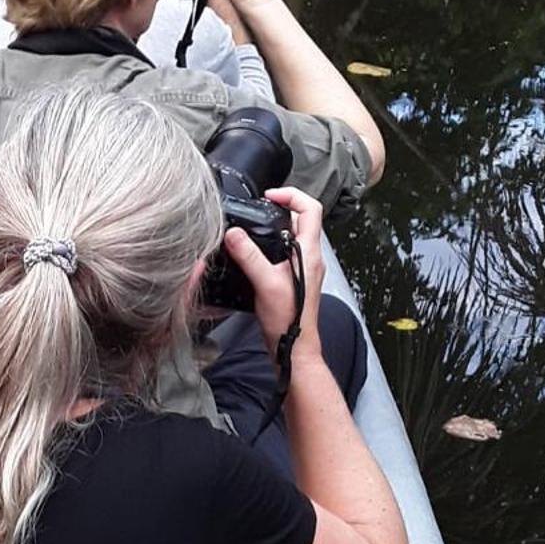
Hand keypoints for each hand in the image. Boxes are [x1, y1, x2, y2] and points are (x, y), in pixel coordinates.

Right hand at [224, 186, 323, 361]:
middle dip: (280, 208)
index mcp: (308, 252)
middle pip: (302, 219)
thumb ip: (249, 255)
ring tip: (253, 227)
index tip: (269, 197)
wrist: (292, 347)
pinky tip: (254, 252)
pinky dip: (272, 244)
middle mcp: (310, 257)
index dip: (291, 195)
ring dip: (275, 227)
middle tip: (258, 209)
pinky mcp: (295, 278)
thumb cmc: (287, 319)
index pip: (311, 208)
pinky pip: (286, 251)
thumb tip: (233, 233)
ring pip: (293, 235)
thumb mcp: (265, 283)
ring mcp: (304, 268)